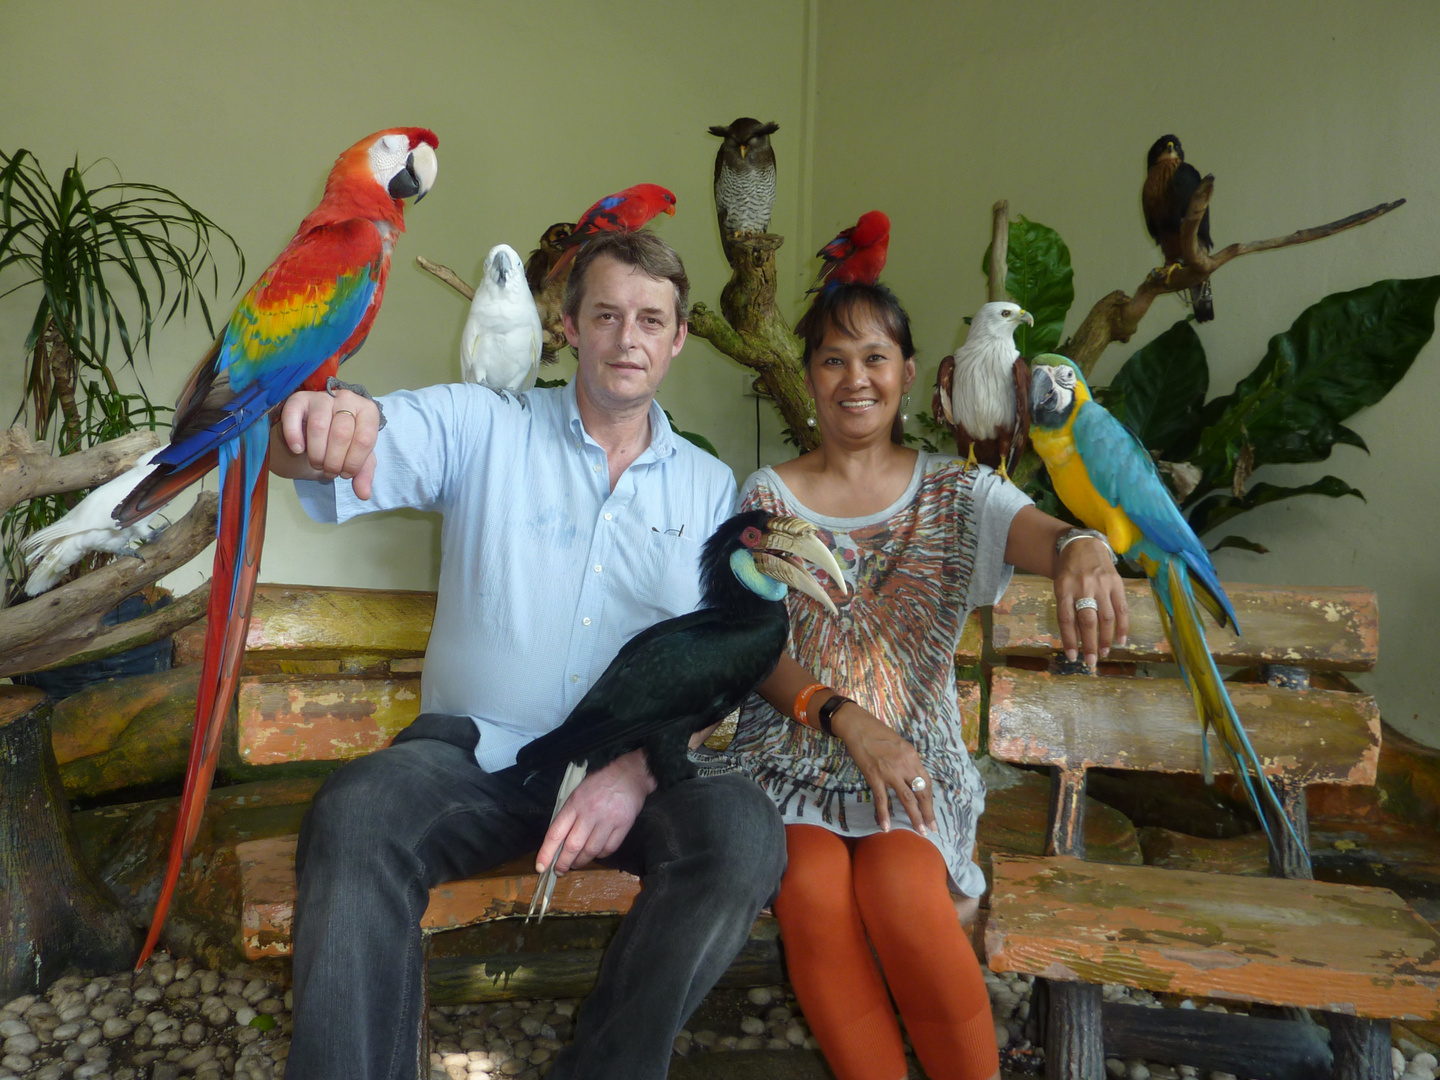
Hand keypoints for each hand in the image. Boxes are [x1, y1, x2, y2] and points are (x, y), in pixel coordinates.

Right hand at [269, 390, 380, 498]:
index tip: (346, 474)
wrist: (317, 424)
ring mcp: (321, 397)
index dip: (354, 463)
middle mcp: (346, 398)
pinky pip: (293, 416)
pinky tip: (298, 450)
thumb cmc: (343, 440)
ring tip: (317, 464)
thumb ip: (362, 473)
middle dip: (334, 462)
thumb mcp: (355, 455)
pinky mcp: (298, 399)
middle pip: (341, 434)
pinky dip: (294, 437)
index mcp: (367, 411)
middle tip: (330, 472)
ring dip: (317, 453)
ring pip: (318, 426)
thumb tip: (363, 495)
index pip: (365, 439)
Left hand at [536, 750, 655, 875]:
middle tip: (559, 871)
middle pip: (572, 846)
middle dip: (563, 863)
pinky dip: (600, 855)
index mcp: (575, 803)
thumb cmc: (600, 782)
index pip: (555, 833)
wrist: (630, 774)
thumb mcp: (578, 792)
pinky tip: (595, 854)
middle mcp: (590, 812)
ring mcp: (608, 820)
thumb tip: (558, 840)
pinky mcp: (624, 825)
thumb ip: (569, 814)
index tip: (540, 867)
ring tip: (575, 864)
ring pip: (590, 851)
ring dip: (581, 861)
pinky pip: (608, 848)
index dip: (546, 853)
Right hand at [830, 701, 935, 833]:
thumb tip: (912, 778)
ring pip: (906, 799)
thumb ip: (908, 762)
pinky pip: (882, 800)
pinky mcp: (874, 777)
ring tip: (920, 831)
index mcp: (913, 757)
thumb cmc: (879, 733)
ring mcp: (890, 773)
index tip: (931, 811)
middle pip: (920, 793)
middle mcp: (905, 766)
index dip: (929, 799)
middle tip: (932, 828)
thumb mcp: (901, 745)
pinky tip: (886, 827)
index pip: (926, 783)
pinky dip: (884, 814)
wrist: (858, 727)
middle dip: (928, 812)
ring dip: (915, 817)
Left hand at [1054, 538, 1128, 666]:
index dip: (1069, 640)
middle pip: (1087, 620)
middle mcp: (1083, 587)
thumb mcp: (1061, 588)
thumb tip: (1077, 639)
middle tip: (1091, 661)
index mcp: (1064, 589)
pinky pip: (1122, 609)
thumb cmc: (1069, 572)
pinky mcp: (1117, 583)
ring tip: (1104, 653)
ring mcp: (1102, 585)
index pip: (1066, 619)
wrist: (1084, 545)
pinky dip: (1123, 627)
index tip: (1073, 657)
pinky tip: (1121, 641)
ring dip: (1106, 639)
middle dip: (1090, 644)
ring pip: (1106, 617)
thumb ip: (1068, 610)